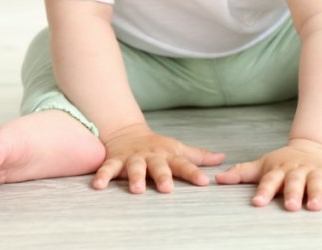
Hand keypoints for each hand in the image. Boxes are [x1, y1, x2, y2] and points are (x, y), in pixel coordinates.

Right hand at [94, 123, 225, 193]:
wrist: (127, 132)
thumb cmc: (157, 146)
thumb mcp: (177, 149)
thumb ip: (198, 156)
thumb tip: (222, 158)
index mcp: (168, 154)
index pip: (183, 164)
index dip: (194, 172)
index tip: (204, 182)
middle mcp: (151, 156)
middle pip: (158, 166)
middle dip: (163, 176)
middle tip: (167, 188)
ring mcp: (133, 158)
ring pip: (134, 168)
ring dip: (135, 177)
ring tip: (137, 189)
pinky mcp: (115, 161)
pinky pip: (108, 168)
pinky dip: (103, 176)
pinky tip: (98, 186)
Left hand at [215, 139, 321, 210]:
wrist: (312, 145)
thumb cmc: (284, 162)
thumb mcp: (263, 165)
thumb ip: (242, 173)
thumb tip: (217, 180)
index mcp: (279, 170)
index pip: (269, 181)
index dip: (264, 191)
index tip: (257, 202)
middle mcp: (298, 171)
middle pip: (294, 182)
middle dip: (292, 193)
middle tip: (290, 206)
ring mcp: (316, 172)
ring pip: (316, 183)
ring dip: (316, 193)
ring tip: (315, 206)